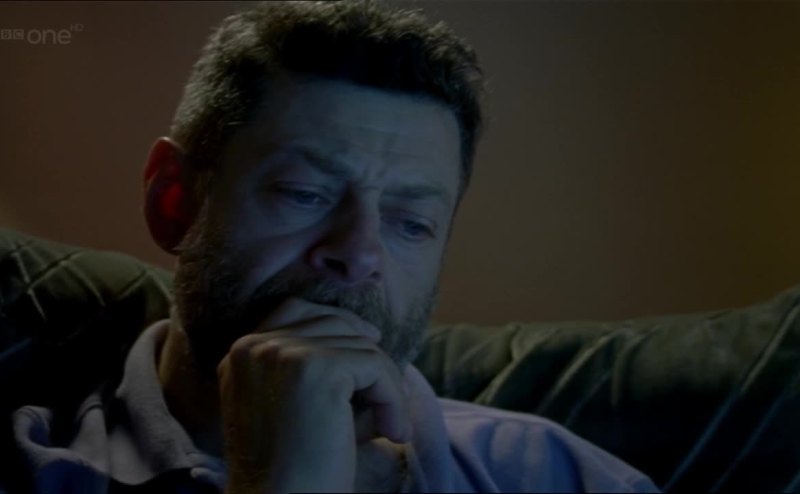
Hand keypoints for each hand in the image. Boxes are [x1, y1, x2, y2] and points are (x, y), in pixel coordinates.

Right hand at [218, 297, 410, 493]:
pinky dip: (394, 400)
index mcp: (240, 354)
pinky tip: (393, 433)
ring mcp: (282, 352)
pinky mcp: (317, 367)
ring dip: (387, 387)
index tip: (371, 344)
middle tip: (390, 401)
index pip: (295, 310)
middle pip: (332, 323)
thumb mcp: (293, 405)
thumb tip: (372, 335)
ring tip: (390, 427)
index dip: (339, 322)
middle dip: (369, 359)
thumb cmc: (294, 468)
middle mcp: (254, 346)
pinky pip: (376, 366)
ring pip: (360, 346)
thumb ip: (318, 365)